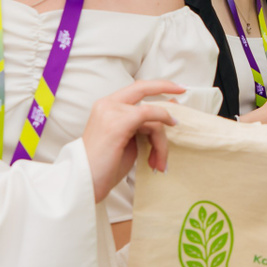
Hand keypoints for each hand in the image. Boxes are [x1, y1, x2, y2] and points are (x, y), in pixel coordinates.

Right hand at [82, 81, 183, 202]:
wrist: (84, 180)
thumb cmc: (104, 166)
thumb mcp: (127, 141)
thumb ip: (143, 126)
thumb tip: (167, 114)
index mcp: (106, 106)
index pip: (135, 89)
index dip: (156, 86)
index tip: (175, 89)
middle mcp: (107, 104)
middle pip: (142, 87)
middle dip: (165, 86)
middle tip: (183, 90)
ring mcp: (112, 111)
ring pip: (151, 114)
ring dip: (161, 141)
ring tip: (158, 163)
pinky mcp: (119, 122)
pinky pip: (150, 117)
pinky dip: (161, 131)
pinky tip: (161, 151)